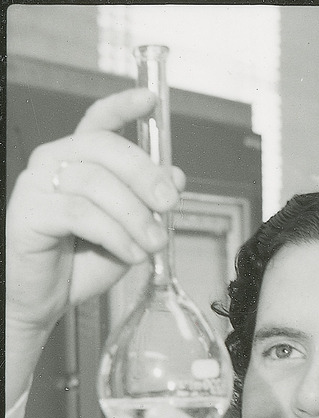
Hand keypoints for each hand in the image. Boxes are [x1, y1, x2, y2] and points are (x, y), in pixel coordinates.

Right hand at [6, 88, 184, 332]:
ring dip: (135, 215)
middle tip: (170, 203)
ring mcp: (36, 185)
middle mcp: (54, 163)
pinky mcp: (28, 214)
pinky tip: (131, 253)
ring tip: (153, 244)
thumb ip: (149, 204)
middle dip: (145, 174)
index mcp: (78, 161)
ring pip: (96, 183)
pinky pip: (80, 214)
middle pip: (104, 148)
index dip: (123, 106)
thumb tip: (175, 176)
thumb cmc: (82, 263)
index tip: (151, 101)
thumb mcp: (129, 231)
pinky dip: (114, 234)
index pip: (98, 122)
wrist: (47, 301)